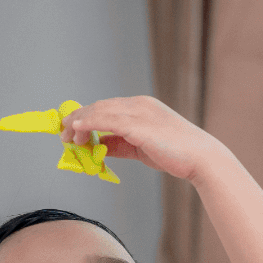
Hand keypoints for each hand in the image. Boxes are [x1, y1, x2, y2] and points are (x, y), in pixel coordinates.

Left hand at [59, 96, 226, 182]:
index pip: (106, 107)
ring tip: (67, 137)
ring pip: (99, 111)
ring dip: (79, 123)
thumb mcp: (141, 147)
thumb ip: (119, 145)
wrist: (200, 158)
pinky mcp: (138, 125)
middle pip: (99, 106)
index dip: (86, 116)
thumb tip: (99, 147)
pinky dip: (88, 124)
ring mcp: (138, 113)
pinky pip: (106, 121)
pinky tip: (77, 131)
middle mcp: (138, 105)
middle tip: (63, 134)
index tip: (71, 128)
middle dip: (78, 119)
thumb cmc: (175, 154)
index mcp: (142, 106)